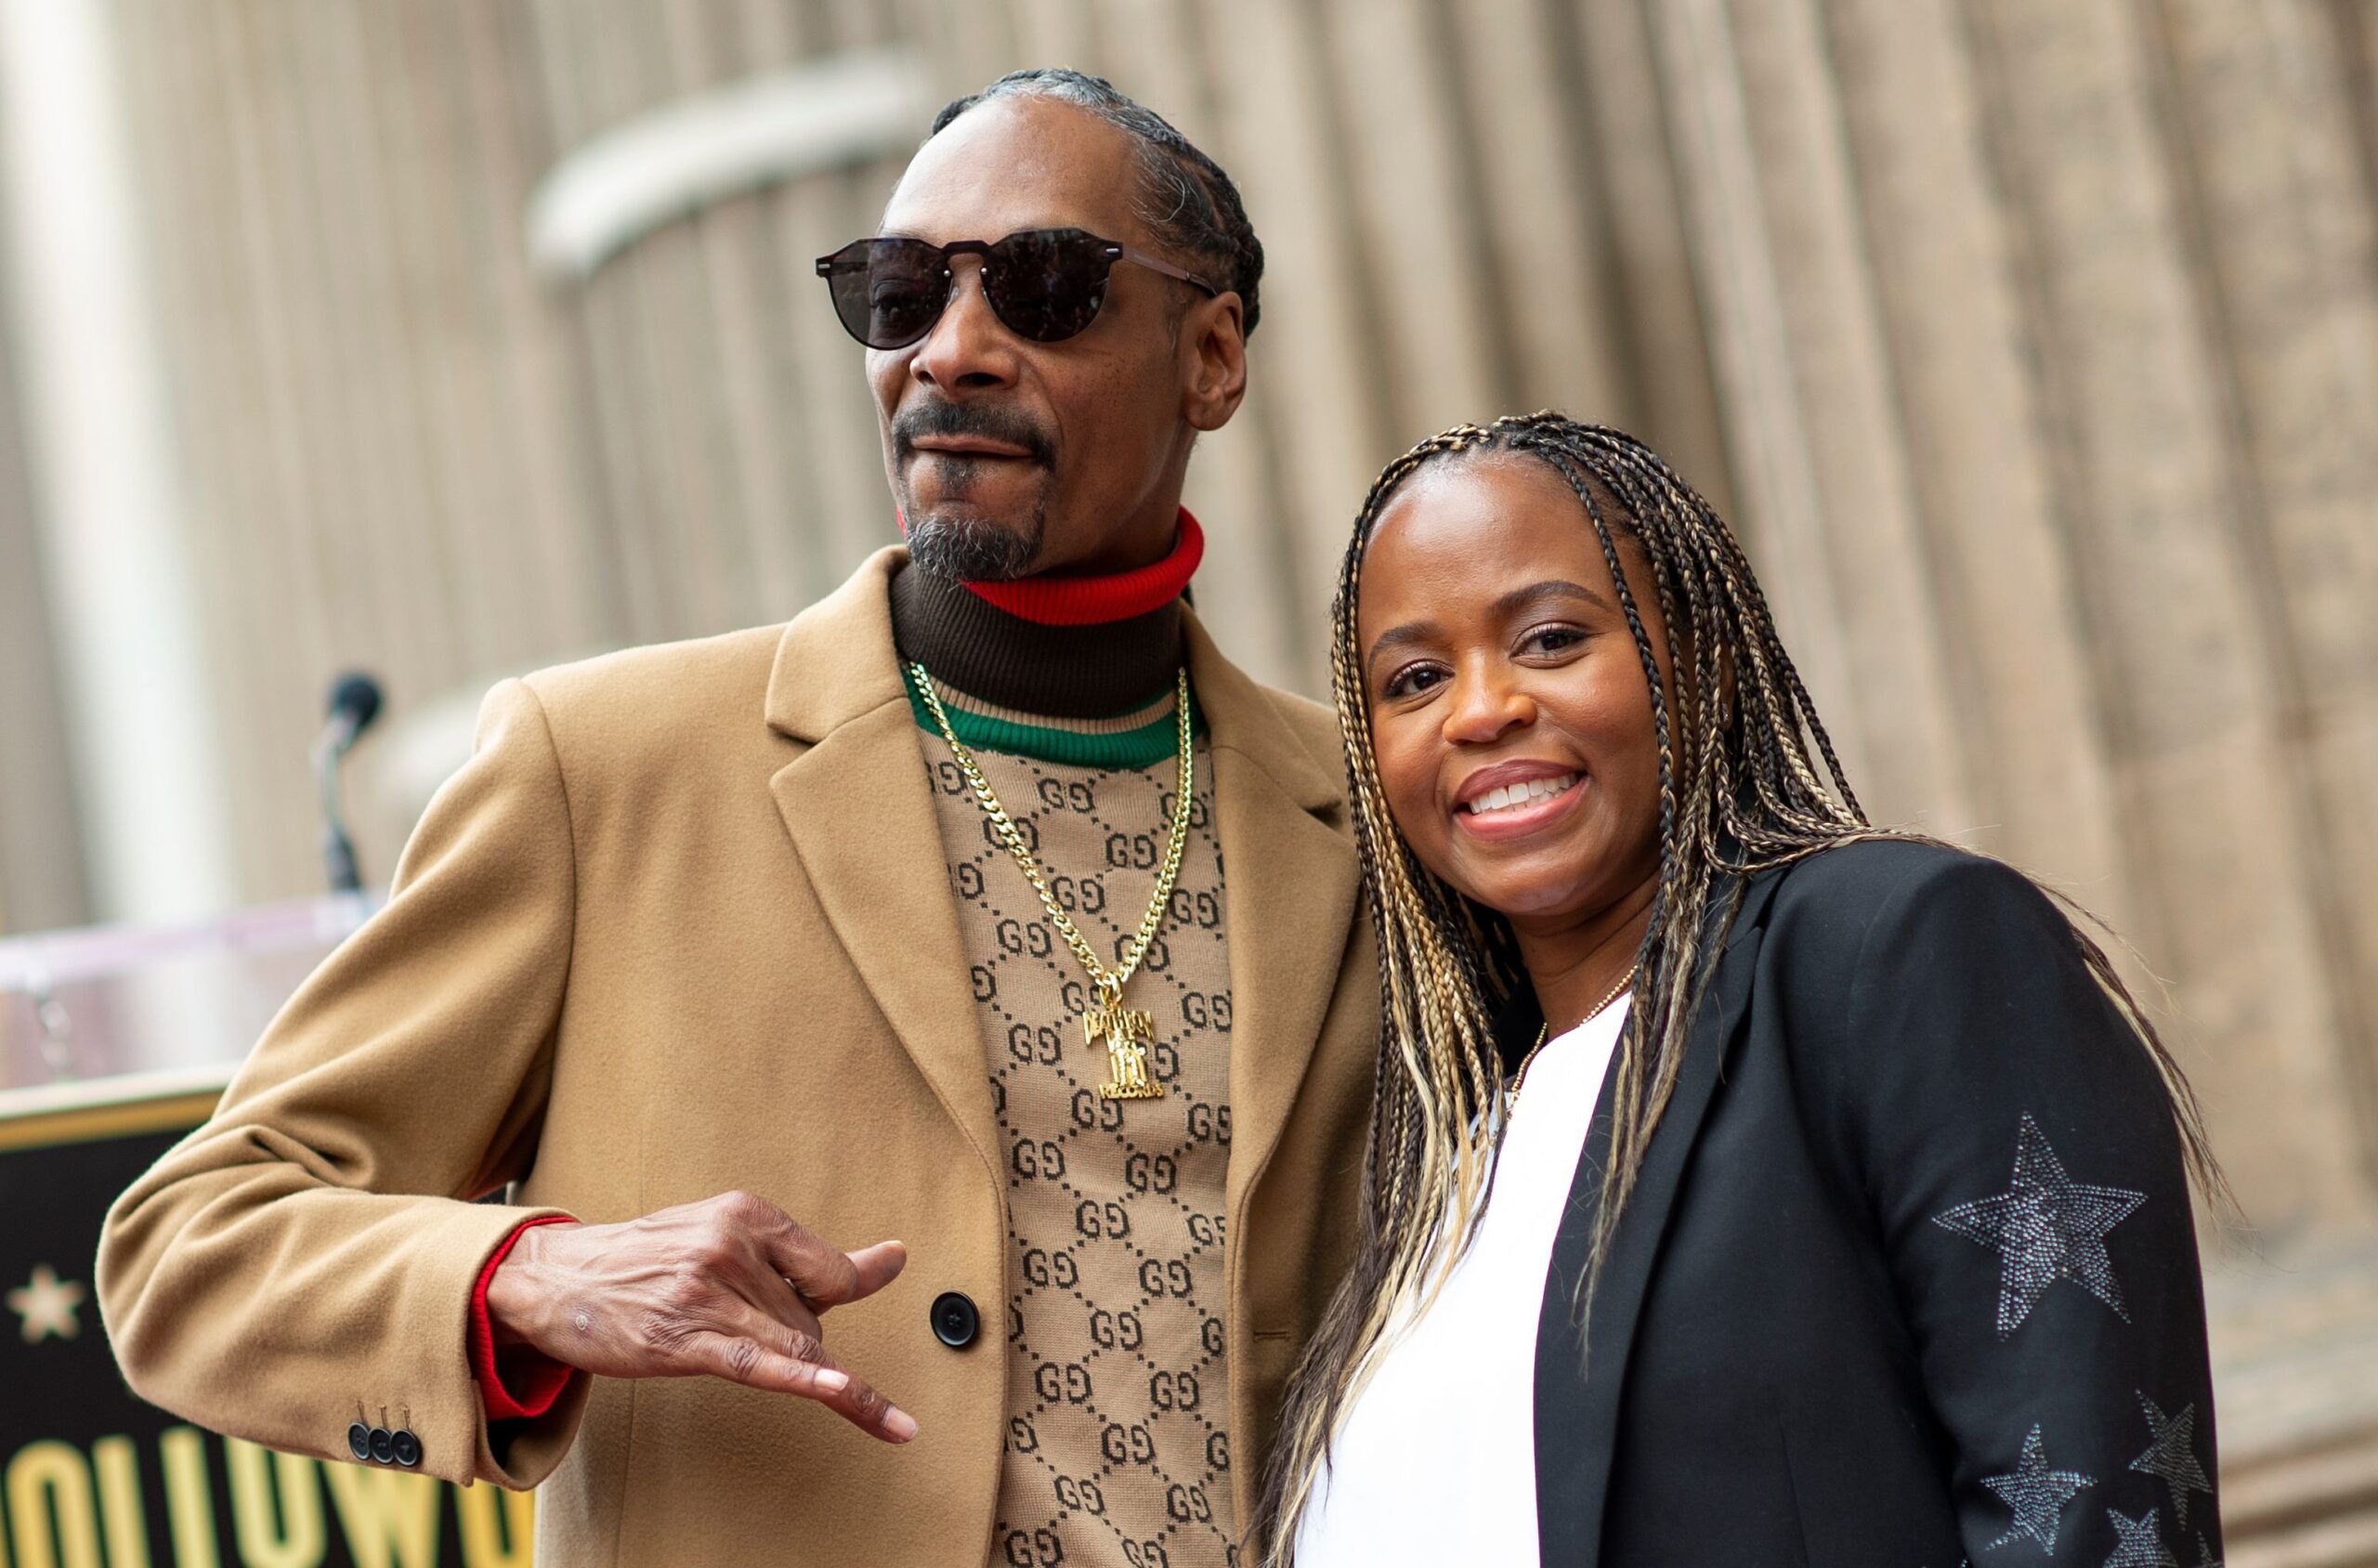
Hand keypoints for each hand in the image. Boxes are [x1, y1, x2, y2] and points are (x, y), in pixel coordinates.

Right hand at [482, 1191, 915, 1441]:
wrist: (556, 1278)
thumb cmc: (652, 1259)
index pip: (833, 1271)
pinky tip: (850, 1394)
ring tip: (723, 1339)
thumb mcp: (727, 1234)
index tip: (847, 1293)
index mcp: (747, 1212)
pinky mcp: (684, 1341)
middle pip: (811, 1319)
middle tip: (734, 1321)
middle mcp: (731, 1246)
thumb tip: (896, 1258)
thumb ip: (810, 1256)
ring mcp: (708, 1295)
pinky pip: (763, 1366)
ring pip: (793, 1347)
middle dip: (790, 1335)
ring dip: (780, 1364)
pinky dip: (813, 1382)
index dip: (837, 1297)